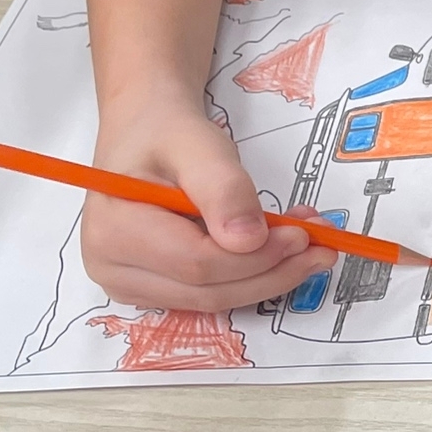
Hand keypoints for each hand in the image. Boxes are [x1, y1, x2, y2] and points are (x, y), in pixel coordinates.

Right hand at [81, 94, 331, 310]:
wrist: (148, 131)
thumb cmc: (167, 134)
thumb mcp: (198, 144)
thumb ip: (223, 189)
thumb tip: (250, 241)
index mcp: (112, 230)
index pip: (197, 263)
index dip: (257, 256)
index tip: (303, 235)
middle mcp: (111, 266)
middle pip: (207, 290)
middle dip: (272, 271)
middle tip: (320, 246)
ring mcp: (130, 283)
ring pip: (213, 300)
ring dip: (268, 276)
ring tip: (308, 244)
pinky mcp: (154, 288)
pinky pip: (210, 293)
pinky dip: (252, 275)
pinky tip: (279, 248)